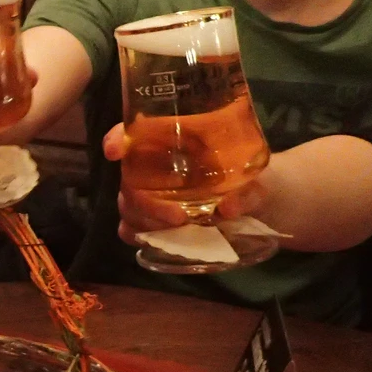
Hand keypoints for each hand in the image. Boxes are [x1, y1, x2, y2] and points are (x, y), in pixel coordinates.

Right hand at [103, 123, 264, 243]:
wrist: (254, 197)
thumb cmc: (249, 172)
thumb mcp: (257, 176)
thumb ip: (247, 190)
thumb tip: (227, 208)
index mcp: (172, 139)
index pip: (134, 131)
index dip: (117, 138)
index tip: (114, 152)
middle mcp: (153, 164)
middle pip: (128, 178)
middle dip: (145, 201)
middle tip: (178, 217)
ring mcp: (149, 192)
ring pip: (127, 205)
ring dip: (146, 221)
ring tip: (177, 231)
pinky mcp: (150, 218)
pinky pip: (129, 227)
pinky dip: (138, 234)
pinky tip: (156, 240)